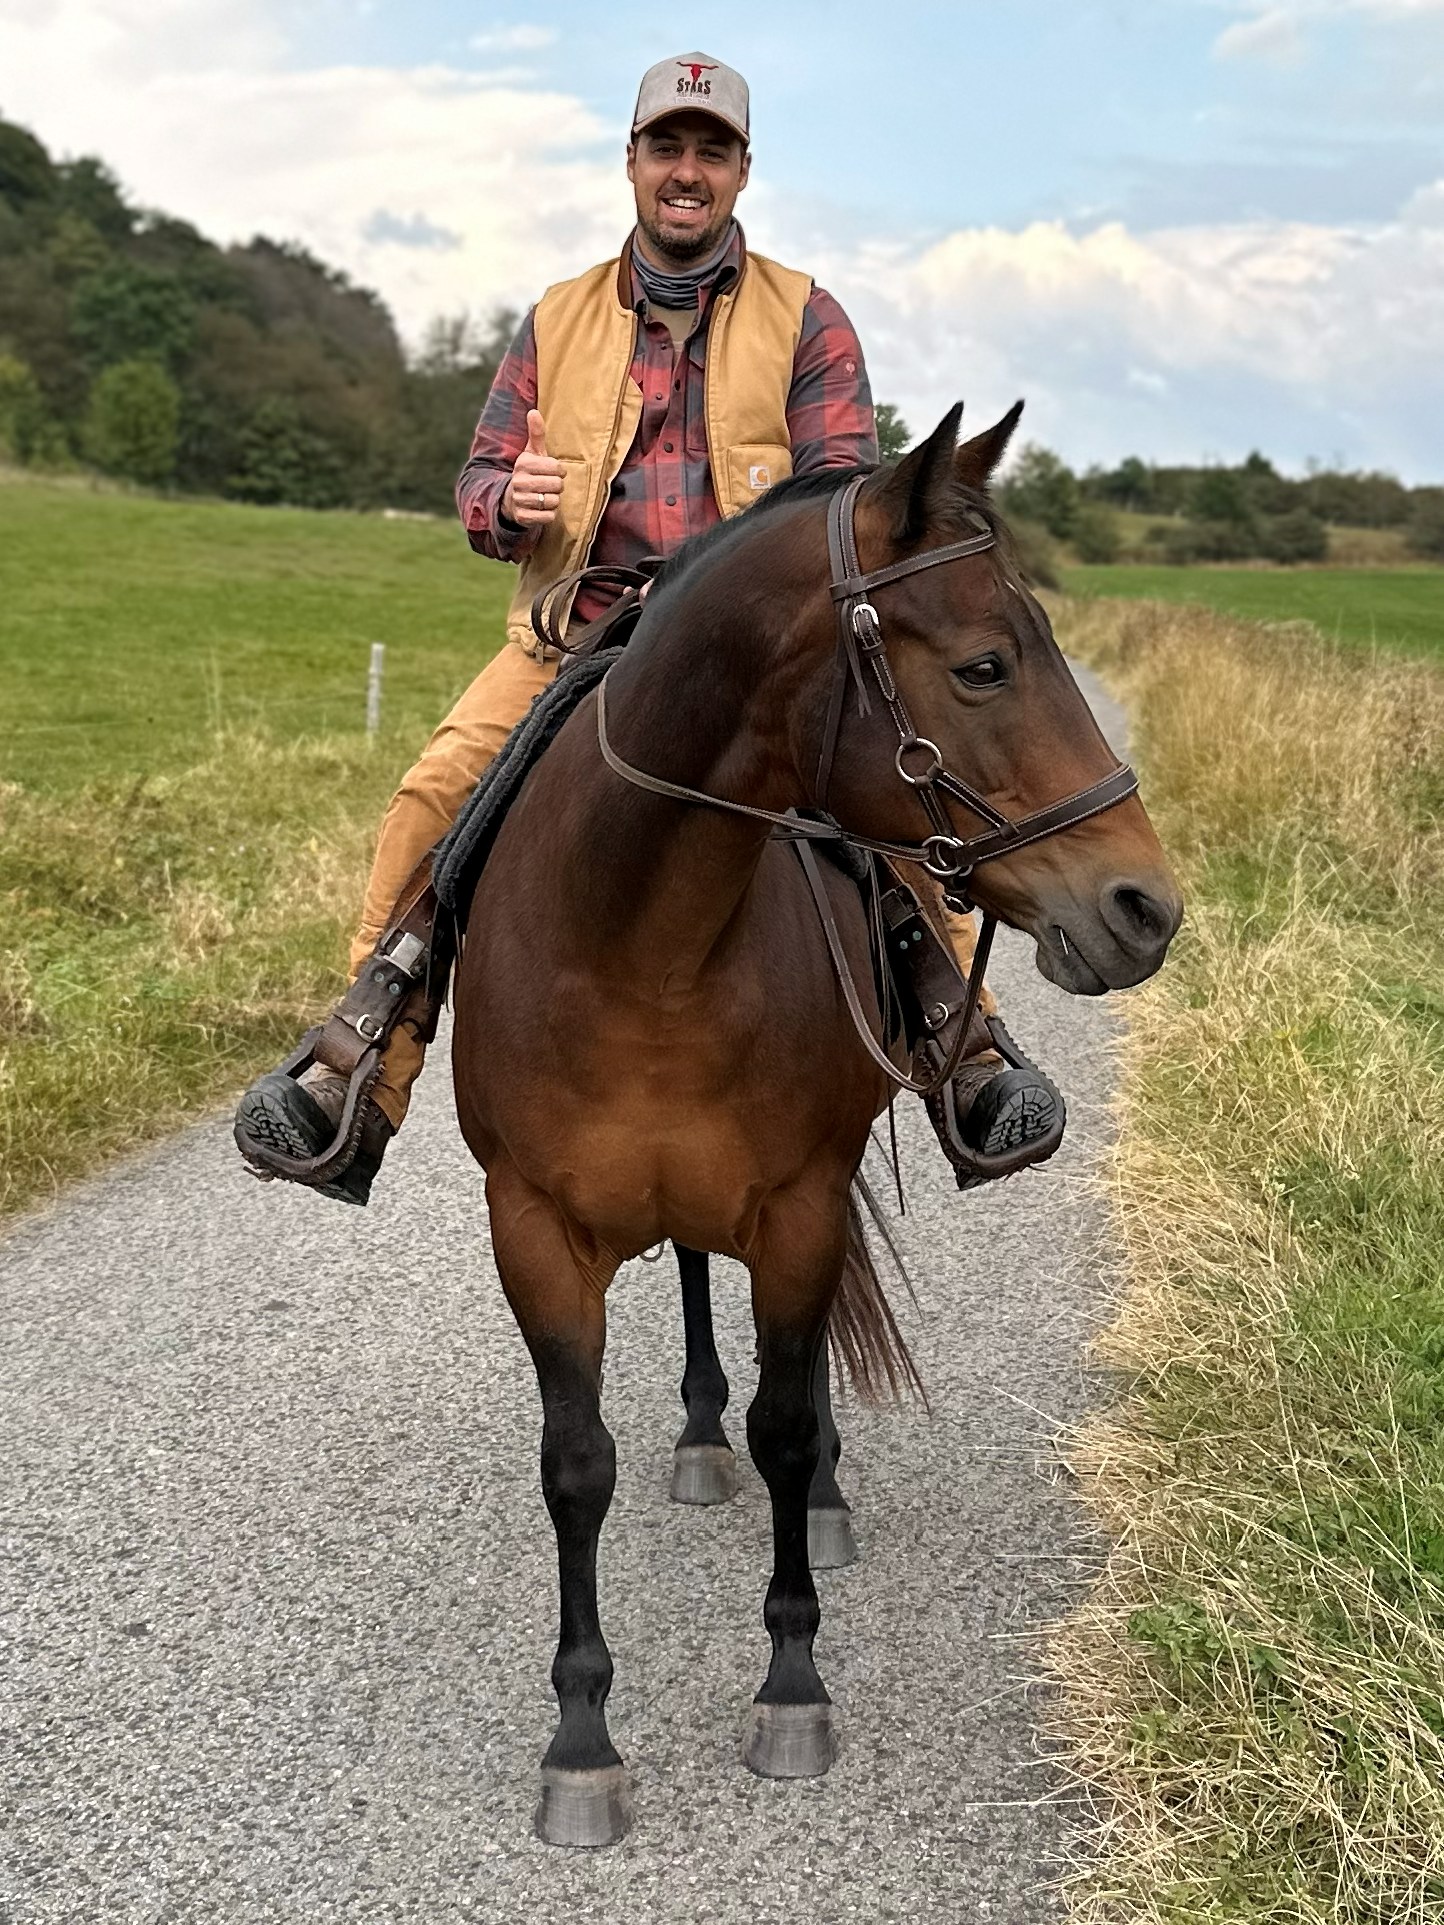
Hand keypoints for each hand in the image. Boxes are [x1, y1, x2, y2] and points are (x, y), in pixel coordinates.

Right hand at [502, 410, 564, 527]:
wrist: (511, 500)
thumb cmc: (529, 473)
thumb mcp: (532, 453)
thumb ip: (536, 433)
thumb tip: (534, 411)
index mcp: (523, 464)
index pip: (557, 468)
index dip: (560, 471)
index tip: (553, 472)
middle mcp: (519, 481)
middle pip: (557, 485)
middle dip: (557, 487)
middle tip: (549, 486)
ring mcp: (520, 500)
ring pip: (554, 502)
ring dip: (553, 501)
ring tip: (544, 496)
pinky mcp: (523, 517)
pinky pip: (549, 517)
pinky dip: (549, 514)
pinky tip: (541, 509)